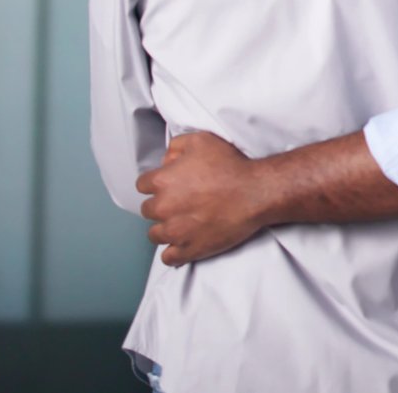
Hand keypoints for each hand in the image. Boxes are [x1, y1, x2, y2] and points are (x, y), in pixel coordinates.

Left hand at [138, 131, 269, 265]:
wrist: (255, 192)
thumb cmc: (231, 166)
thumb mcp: (202, 140)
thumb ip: (176, 146)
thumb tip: (166, 159)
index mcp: (162, 181)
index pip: (142, 185)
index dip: (156, 183)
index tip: (168, 185)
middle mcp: (163, 208)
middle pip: (148, 210)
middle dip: (161, 206)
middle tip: (179, 202)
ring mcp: (175, 232)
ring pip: (155, 235)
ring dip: (165, 229)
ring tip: (181, 224)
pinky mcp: (189, 249)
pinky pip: (169, 257)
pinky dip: (173, 252)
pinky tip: (182, 243)